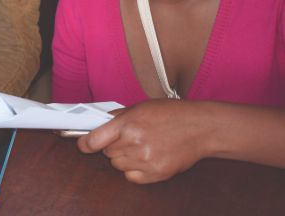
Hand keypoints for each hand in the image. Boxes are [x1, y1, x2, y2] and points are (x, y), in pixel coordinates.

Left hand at [77, 100, 210, 183]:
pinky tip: (145, 158)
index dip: (85, 143)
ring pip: (118, 165)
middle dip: (112, 146)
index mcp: (128, 123)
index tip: (83, 144)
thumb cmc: (172, 114)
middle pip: (106, 153)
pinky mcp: (156, 173)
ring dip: (123, 158)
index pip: (94, 140)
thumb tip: (97, 124)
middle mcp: (135, 143)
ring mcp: (146, 160)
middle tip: (127, 138)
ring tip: (140, 146)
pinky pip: (131, 177)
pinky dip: (134, 170)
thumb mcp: (141, 107)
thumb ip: (118, 117)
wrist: (201, 127)